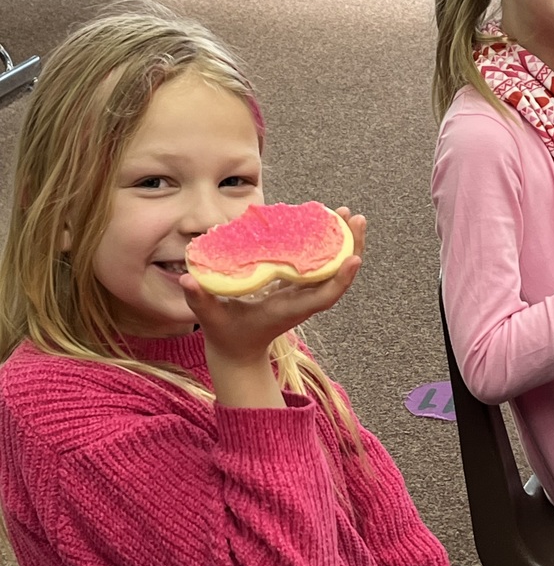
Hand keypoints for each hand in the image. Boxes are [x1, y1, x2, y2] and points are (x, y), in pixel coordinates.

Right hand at [179, 210, 365, 406]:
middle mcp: (302, 301)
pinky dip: (326, 244)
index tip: (354, 258)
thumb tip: (186, 280)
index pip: (322, 296)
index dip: (340, 278)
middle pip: (336, 276)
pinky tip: (325, 222)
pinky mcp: (296, 285)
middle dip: (350, 247)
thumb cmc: (227, 336)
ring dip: (343, 242)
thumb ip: (200, 300)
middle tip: (355, 217)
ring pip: (331, 267)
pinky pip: (318, 264)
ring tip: (347, 214)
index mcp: (288, 310)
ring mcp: (301, 293)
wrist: (238, 351)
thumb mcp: (212, 320)